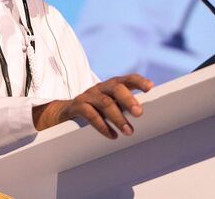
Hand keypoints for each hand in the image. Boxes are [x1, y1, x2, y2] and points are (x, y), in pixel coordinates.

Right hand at [32, 74, 153, 138]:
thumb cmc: (94, 109)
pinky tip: (112, 135)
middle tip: (139, 113)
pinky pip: (90, 114)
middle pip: (116, 88)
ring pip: (105, 102)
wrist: (63, 113)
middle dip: (129, 100)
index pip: (127, 79)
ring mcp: (89, 95)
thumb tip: (143, 114)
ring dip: (118, 118)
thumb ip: (124, 106)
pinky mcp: (77, 106)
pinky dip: (103, 126)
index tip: (150, 87)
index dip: (139, 81)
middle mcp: (101, 87)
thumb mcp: (110, 105)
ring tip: (129, 131)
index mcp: (112, 85)